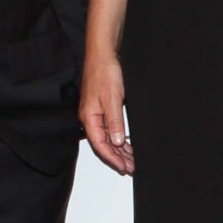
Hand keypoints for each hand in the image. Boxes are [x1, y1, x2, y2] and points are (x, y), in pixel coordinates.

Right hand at [80, 52, 134, 174]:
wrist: (103, 54)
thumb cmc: (104, 72)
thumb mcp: (113, 99)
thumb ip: (114, 122)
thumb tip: (116, 142)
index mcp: (89, 118)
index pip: (100, 146)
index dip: (113, 159)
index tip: (124, 168)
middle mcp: (91, 118)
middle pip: (103, 145)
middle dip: (117, 157)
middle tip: (132, 167)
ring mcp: (96, 114)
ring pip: (107, 138)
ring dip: (119, 150)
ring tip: (132, 159)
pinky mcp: (102, 108)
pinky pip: (110, 129)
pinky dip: (118, 138)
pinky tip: (126, 144)